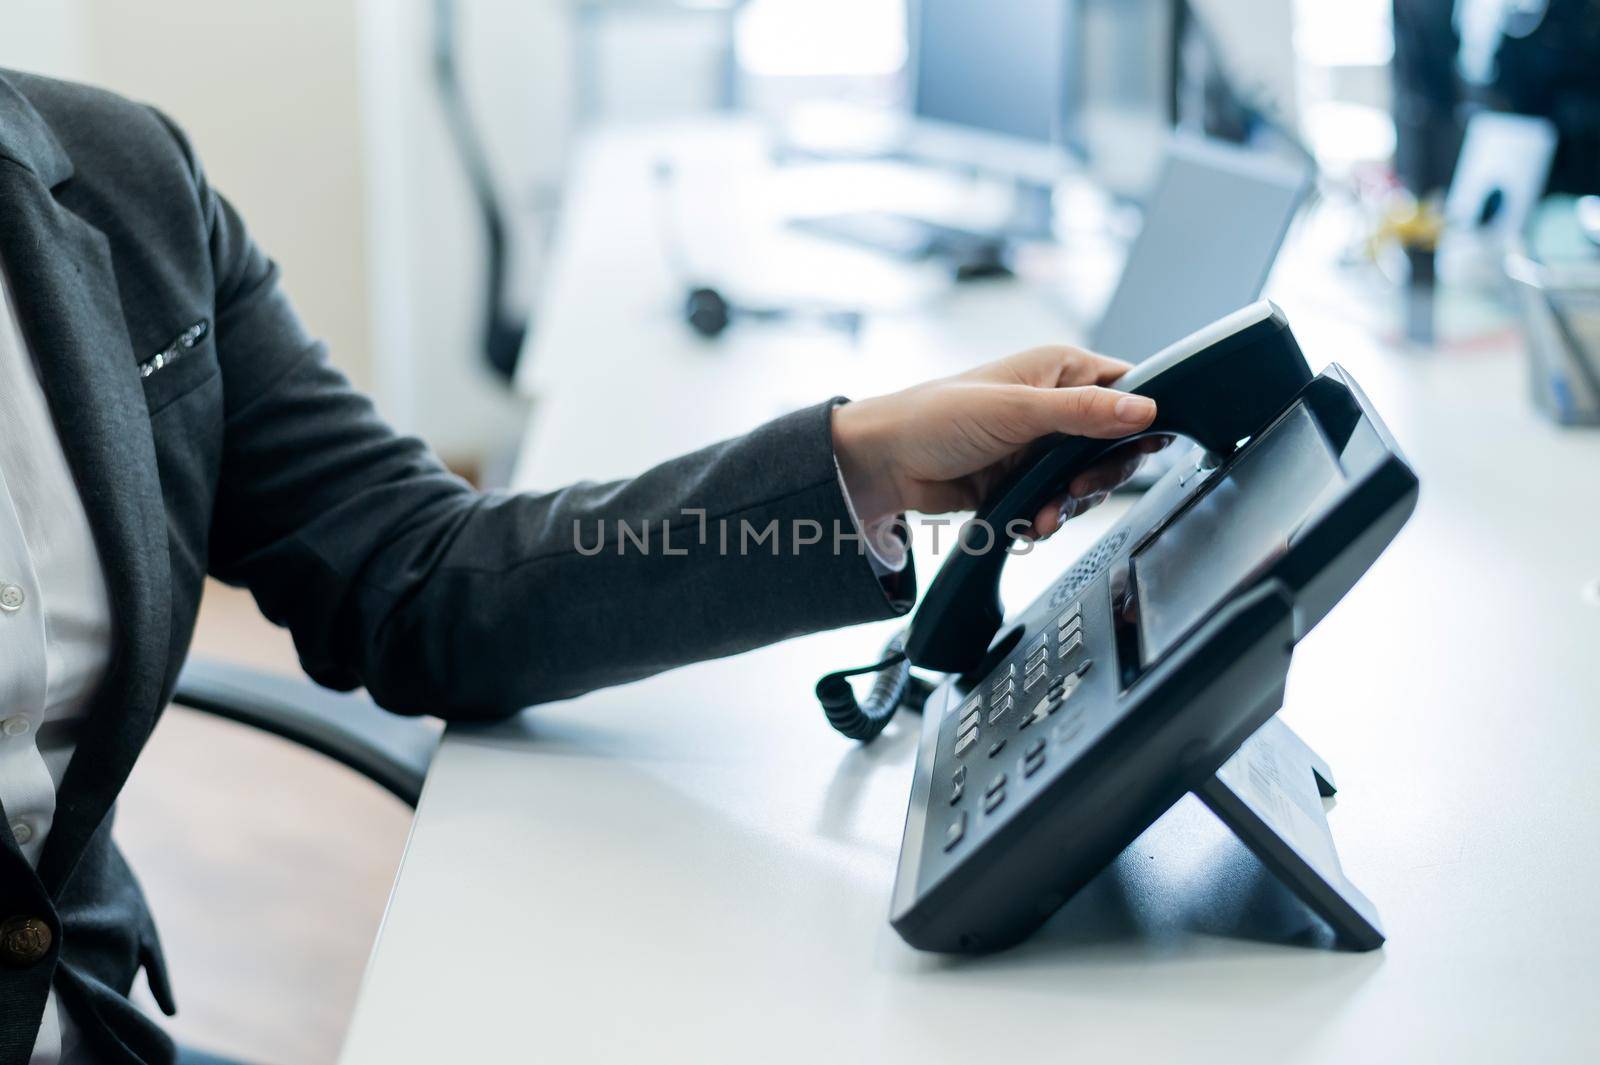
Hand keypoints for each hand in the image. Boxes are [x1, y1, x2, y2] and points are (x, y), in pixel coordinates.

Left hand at [832, 345, 1164, 538]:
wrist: (884, 464)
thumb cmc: (935, 417)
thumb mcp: (1016, 410)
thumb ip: (1082, 412)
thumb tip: (1145, 409)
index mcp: (1060, 371)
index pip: (1127, 388)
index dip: (1140, 419)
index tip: (1140, 449)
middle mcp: (1056, 406)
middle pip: (1114, 445)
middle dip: (1100, 474)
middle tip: (1077, 487)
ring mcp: (1040, 446)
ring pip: (1086, 481)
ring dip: (1071, 502)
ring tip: (1046, 513)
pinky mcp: (1024, 480)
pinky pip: (1056, 503)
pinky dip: (1049, 517)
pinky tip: (1032, 523)